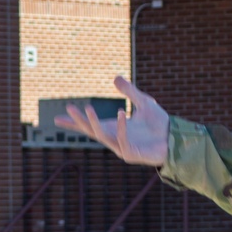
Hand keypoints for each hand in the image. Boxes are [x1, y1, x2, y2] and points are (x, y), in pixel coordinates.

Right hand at [54, 76, 168, 165]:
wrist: (175, 137)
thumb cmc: (159, 123)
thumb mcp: (144, 102)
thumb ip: (130, 91)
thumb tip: (114, 78)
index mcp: (114, 128)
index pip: (90, 125)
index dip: (74, 122)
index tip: (57, 118)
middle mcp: (115, 139)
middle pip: (91, 130)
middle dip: (78, 120)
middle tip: (68, 107)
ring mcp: (121, 147)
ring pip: (102, 136)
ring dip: (94, 122)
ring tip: (87, 108)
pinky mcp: (131, 154)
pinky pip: (122, 140)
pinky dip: (120, 127)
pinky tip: (120, 113)